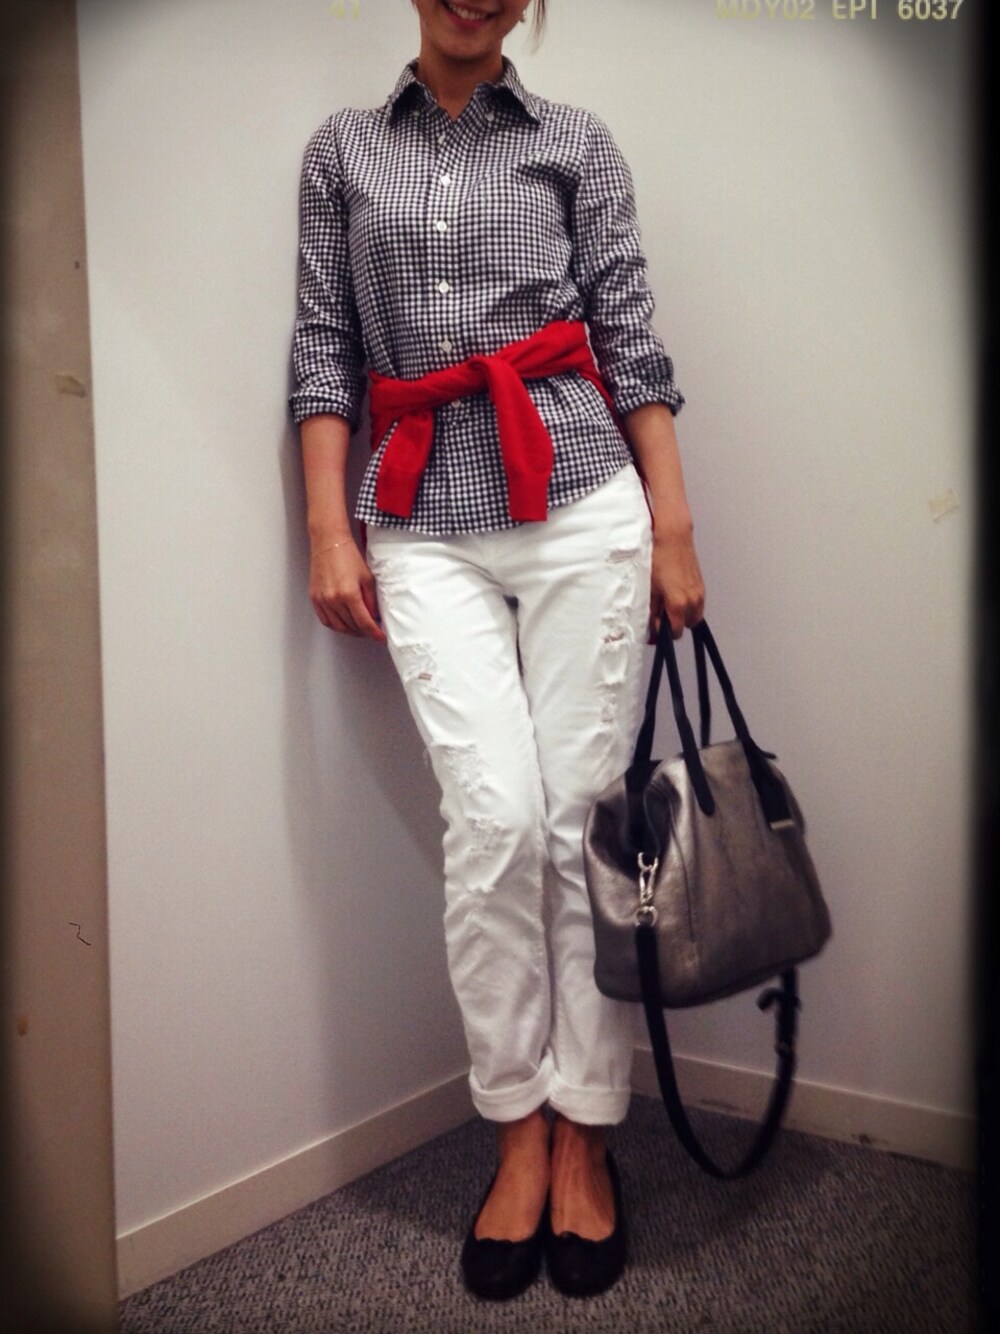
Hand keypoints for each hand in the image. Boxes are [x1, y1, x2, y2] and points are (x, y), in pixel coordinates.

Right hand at [309, 539, 386, 642]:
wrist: (329, 544)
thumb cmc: (348, 556)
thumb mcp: (367, 578)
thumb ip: (371, 601)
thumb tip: (374, 617)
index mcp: (349, 594)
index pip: (364, 623)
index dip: (374, 633)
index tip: (381, 638)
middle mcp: (334, 600)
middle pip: (351, 627)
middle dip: (364, 632)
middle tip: (372, 631)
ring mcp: (322, 600)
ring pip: (338, 627)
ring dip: (351, 631)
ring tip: (360, 628)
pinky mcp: (315, 599)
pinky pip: (326, 620)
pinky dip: (336, 625)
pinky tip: (344, 623)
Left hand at [649, 527, 704, 642]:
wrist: (674, 538)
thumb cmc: (659, 560)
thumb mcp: (650, 589)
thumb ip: (653, 611)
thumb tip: (653, 628)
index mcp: (678, 605)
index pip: (675, 632)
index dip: (664, 634)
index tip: (656, 629)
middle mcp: (693, 601)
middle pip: (686, 626)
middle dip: (674, 624)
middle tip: (661, 614)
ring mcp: (699, 593)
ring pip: (694, 616)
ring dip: (683, 615)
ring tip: (668, 603)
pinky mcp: (701, 586)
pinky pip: (697, 604)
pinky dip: (688, 605)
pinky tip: (676, 594)